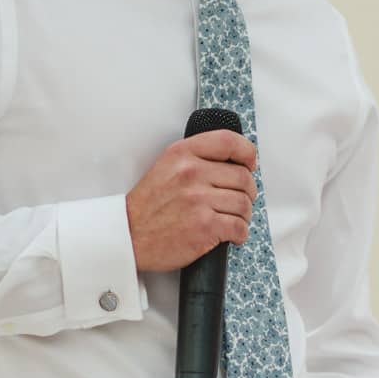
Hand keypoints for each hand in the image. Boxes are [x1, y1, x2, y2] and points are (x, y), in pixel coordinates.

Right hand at [125, 130, 256, 271]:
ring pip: (244, 204)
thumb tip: (234, 162)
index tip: (249, 164)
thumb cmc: (148, 206)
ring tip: (232, 218)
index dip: (247, 153)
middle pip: (243, 177)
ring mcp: (199, 200)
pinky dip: (239, 233)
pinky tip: (230, 234)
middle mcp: (191, 173)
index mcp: (182, 153)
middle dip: (246, 191)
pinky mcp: (205, 226)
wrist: (129, 236)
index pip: (229, 141)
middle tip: (238, 199)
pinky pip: (239, 227)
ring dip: (243, 215)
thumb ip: (196, 158)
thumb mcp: (166, 167)